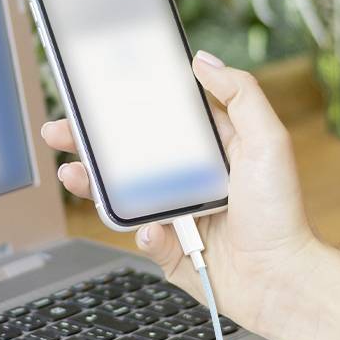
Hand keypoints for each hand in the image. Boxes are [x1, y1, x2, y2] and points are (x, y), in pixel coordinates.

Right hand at [42, 51, 323, 339]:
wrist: (277, 279)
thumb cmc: (280, 213)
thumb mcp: (268, 141)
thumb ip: (240, 95)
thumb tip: (204, 61)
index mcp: (206, 149)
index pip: (158, 120)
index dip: (125, 107)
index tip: (96, 96)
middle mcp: (184, 179)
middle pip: (125, 155)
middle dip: (88, 143)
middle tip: (60, 131)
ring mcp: (170, 212)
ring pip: (119, 195)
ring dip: (91, 184)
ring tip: (73, 174)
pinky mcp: (162, 245)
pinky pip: (138, 235)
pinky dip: (143, 233)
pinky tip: (153, 231)